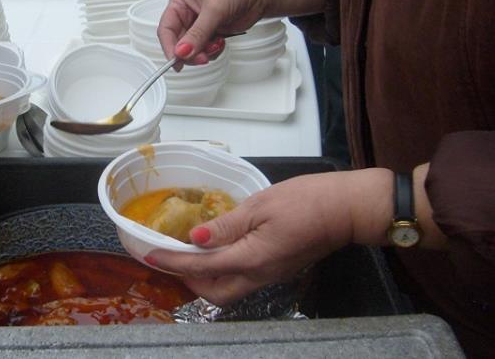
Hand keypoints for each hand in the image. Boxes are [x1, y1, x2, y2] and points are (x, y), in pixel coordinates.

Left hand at [144, 169, 391, 305]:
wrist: (346, 209)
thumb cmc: (306, 200)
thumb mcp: (260, 205)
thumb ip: (226, 225)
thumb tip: (195, 239)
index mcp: (251, 259)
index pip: (201, 267)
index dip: (172, 262)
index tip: (148, 255)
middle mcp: (259, 275)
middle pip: (214, 292)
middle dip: (188, 280)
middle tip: (171, 256)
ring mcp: (271, 275)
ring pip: (229, 289)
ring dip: (206, 277)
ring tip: (191, 253)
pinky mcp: (278, 269)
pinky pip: (243, 279)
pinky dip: (224, 269)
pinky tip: (219, 249)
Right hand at [157, 0, 265, 66]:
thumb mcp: (214, 9)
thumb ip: (197, 33)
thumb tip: (182, 51)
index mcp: (180, 3)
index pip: (166, 29)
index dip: (170, 47)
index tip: (177, 61)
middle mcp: (188, 14)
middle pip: (179, 43)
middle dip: (190, 53)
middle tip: (203, 58)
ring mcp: (201, 25)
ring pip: (193, 49)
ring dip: (204, 53)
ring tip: (217, 44)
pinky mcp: (214, 32)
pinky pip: (206, 50)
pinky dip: (213, 51)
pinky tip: (222, 42)